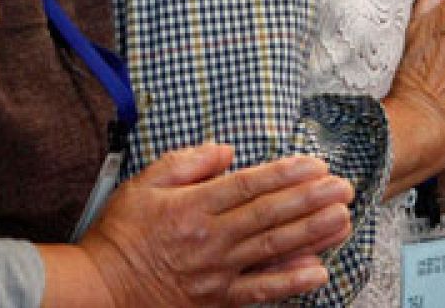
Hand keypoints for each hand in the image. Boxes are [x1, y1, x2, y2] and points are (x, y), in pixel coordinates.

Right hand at [65, 145, 353, 306]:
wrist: (101, 288)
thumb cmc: (121, 233)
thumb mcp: (143, 184)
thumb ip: (186, 163)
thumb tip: (225, 151)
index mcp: (193, 206)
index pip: (249, 185)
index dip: (286, 174)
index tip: (315, 164)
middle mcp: (211, 238)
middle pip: (270, 214)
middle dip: (311, 199)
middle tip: (343, 187)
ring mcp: (217, 272)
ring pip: (273, 248)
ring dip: (312, 233)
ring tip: (343, 219)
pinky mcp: (218, 298)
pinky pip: (261, 290)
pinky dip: (290, 281)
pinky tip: (318, 270)